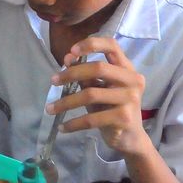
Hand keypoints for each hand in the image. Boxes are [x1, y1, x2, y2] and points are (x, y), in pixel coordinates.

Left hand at [47, 37, 149, 155]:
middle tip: (53, 81)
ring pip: (90, 95)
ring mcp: (130, 99)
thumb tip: (67, 59)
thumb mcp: (100, 89)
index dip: (91, 44)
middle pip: (98, 68)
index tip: (71, 52)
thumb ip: (87, 75)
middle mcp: (133, 80)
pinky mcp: (124, 118)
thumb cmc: (112, 109)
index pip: (112, 46)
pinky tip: (63, 127)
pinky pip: (91, 119)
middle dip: (71, 73)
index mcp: (127, 69)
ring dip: (66, 102)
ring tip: (50, 109)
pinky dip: (73, 123)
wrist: (131, 138)